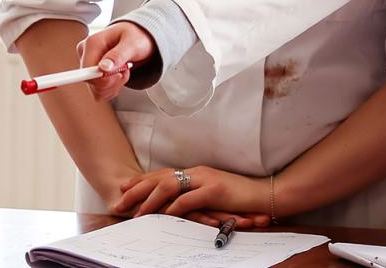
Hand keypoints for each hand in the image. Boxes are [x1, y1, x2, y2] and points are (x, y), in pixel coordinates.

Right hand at [77, 22, 154, 102]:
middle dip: (112, 82)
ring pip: (95, 89)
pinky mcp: (92, 73)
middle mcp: (86, 53)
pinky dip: (112, 88)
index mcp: (92, 43)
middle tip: (125, 70)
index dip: (102, 79)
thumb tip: (103, 68)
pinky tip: (119, 76)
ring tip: (123, 71)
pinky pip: (98, 91)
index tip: (118, 75)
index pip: (86, 70)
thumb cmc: (136, 36)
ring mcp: (88, 64)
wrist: (138, 38)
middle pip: (91, 82)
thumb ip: (117, 55)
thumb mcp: (133, 43)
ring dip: (114, 85)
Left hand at [112, 166, 271, 227]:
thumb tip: (177, 204)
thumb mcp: (214, 194)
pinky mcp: (215, 191)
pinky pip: (189, 198)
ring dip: (150, 199)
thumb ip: (196, 195)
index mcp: (196, 172)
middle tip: (120, 200)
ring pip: (170, 186)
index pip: (163, 174)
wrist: (265, 194)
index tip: (125, 188)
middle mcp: (197, 172)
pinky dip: (174, 206)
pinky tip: (163, 214)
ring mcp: (206, 179)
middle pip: (160, 177)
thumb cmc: (241, 197)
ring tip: (137, 211)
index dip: (142, 181)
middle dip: (137, 189)